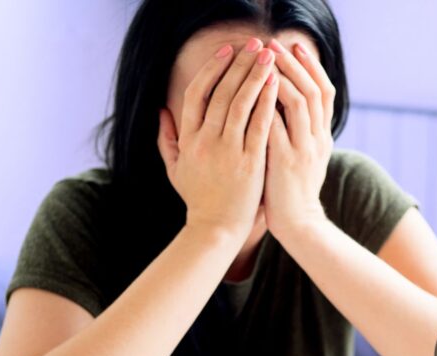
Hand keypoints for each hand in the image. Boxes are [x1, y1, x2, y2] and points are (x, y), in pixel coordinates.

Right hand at [157, 39, 277, 238]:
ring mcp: (228, 151)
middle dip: (239, 64)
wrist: (215, 229)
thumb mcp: (174, 169)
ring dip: (255, 76)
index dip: (212, 69)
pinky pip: (259, 125)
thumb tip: (161, 111)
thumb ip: (167, 138)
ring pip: (241, 104)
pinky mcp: (249, 162)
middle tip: (253, 45)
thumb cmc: (197, 200)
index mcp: (189, 139)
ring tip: (268, 56)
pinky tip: (276, 85)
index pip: (197, 94)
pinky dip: (267, 103)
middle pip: (221, 92)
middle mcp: (206, 141)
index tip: (226, 53)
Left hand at [263, 40, 334, 238]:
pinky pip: (276, 125)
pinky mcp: (285, 161)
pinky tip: (252, 91)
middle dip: (293, 63)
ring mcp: (303, 149)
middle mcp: (317, 139)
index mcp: (323, 137)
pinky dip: (266, 105)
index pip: (324, 92)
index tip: (294, 46)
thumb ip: (300, 131)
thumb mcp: (306, 157)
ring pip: (299, 102)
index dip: (311, 67)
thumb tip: (284, 102)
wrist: (298, 224)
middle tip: (273, 44)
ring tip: (263, 59)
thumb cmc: (293, 190)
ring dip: (281, 76)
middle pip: (312, 90)